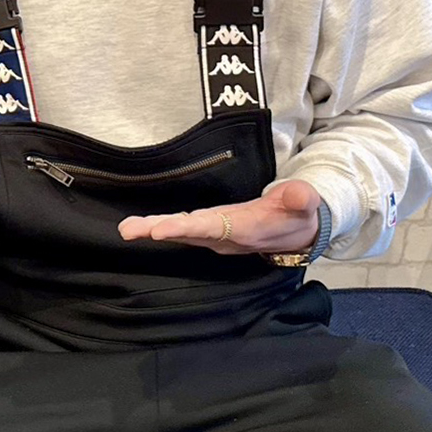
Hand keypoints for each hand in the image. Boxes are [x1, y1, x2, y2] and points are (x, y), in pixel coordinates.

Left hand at [117, 179, 321, 254]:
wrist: (299, 232)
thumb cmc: (298, 214)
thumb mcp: (305, 204)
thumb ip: (302, 199)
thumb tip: (302, 195)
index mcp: (244, 229)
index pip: (211, 228)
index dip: (185, 228)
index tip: (160, 230)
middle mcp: (224, 236)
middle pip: (187, 234)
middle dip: (158, 230)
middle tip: (129, 230)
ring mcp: (215, 235)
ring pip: (180, 233)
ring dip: (152, 230)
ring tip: (126, 229)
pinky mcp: (210, 230)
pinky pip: (182, 229)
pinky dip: (161, 227)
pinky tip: (141, 226)